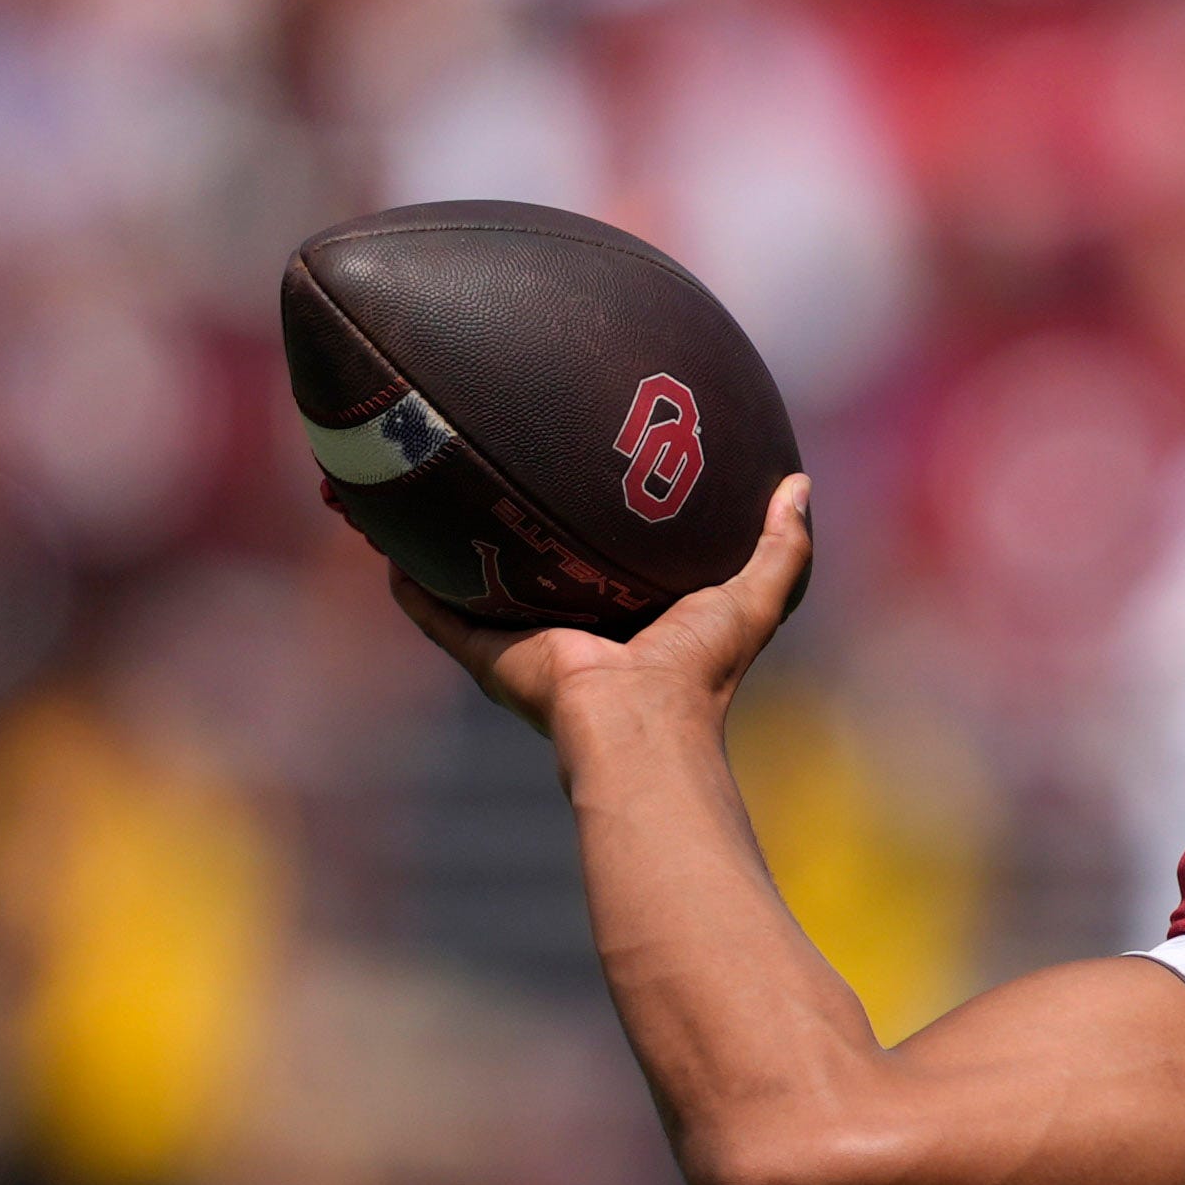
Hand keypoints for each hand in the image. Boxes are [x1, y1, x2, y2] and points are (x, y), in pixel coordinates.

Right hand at [397, 473, 814, 744]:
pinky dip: (409, 583)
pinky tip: (384, 540)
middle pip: (532, 564)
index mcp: (627, 614)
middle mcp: (571, 625)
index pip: (605, 556)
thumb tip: (800, 485)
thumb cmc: (699, 669)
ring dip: (445, 545)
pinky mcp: (486, 655)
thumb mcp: (752, 599)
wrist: (640, 723)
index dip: (592, 516)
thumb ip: (781, 547)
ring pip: (472, 583)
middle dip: (510, 522)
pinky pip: (434, 612)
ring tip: (419, 488)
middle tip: (491, 461)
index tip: (578, 466)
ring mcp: (524, 641)